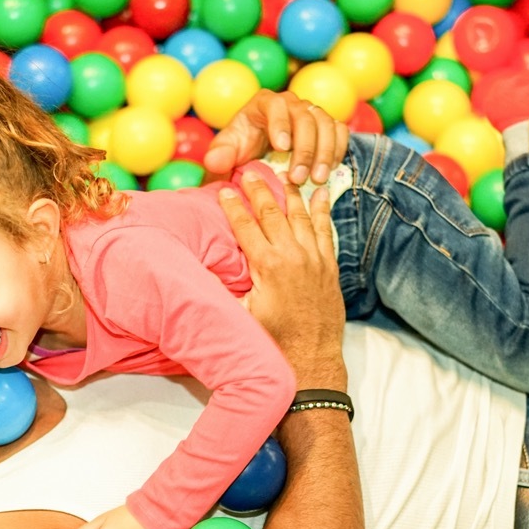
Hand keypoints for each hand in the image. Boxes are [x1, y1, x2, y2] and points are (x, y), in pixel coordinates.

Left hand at [203, 90, 349, 185]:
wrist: (260, 154)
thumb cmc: (242, 149)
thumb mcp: (227, 153)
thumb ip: (219, 155)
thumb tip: (213, 160)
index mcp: (264, 103)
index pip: (276, 106)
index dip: (280, 124)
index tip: (281, 148)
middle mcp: (291, 103)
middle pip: (305, 117)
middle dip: (304, 149)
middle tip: (298, 178)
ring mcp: (311, 112)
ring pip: (326, 124)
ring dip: (324, 152)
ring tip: (317, 179)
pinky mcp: (326, 125)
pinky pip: (339, 131)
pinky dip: (338, 149)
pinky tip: (330, 170)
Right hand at [219, 175, 345, 378]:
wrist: (311, 358)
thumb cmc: (273, 340)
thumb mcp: (241, 315)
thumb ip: (224, 290)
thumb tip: (200, 274)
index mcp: (266, 266)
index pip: (245, 227)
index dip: (233, 206)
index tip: (224, 189)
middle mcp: (292, 256)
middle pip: (272, 213)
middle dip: (259, 189)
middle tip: (250, 170)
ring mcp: (313, 259)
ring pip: (300, 216)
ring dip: (290, 192)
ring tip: (282, 172)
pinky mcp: (328, 267)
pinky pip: (326, 230)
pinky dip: (323, 210)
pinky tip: (321, 193)